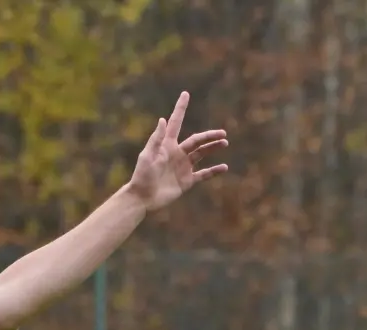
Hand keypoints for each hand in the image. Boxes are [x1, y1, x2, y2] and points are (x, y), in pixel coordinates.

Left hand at [124, 92, 229, 211]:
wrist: (142, 198)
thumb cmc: (142, 176)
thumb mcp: (147, 156)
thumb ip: (156, 139)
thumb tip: (163, 119)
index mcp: (167, 145)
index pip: (176, 122)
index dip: (180, 108)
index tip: (185, 94)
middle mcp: (177, 154)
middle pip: (197, 140)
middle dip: (210, 136)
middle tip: (223, 133)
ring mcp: (183, 167)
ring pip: (202, 154)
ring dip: (213, 148)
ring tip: (225, 143)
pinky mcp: (186, 181)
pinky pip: (203, 174)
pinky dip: (214, 171)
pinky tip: (224, 167)